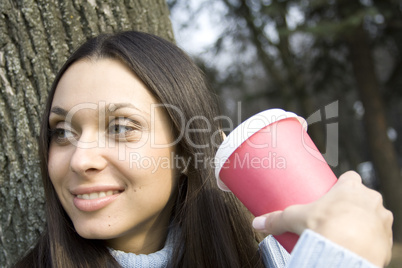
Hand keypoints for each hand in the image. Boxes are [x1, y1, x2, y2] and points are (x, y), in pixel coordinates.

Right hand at [252, 171, 392, 266]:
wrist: (348, 254)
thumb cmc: (326, 228)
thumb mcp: (296, 218)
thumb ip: (276, 219)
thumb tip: (256, 223)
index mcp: (351, 187)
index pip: (351, 177)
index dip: (342, 185)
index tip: (333, 193)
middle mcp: (371, 199)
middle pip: (362, 196)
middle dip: (352, 204)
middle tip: (335, 214)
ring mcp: (382, 219)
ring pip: (373, 215)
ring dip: (364, 221)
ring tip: (348, 231)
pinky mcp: (388, 239)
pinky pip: (380, 235)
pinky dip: (371, 238)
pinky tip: (358, 244)